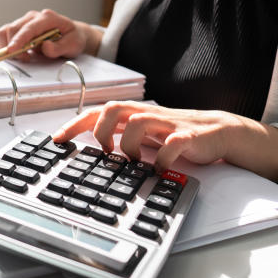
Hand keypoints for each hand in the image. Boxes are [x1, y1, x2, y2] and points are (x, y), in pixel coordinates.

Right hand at [0, 9, 101, 60]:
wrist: (72, 35)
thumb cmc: (73, 38)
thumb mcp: (73, 45)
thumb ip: (59, 47)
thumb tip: (45, 47)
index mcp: (47, 18)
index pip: (28, 28)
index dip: (18, 40)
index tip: (11, 51)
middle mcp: (33, 17)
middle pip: (13, 29)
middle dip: (13, 47)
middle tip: (25, 58)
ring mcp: (25, 21)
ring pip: (5, 31)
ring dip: (8, 46)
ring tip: (23, 56)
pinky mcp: (19, 28)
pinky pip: (4, 34)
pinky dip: (5, 45)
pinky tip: (18, 51)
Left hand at [51, 101, 277, 182]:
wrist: (220, 132)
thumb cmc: (176, 135)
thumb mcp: (143, 135)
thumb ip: (120, 137)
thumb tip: (90, 149)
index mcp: (135, 115)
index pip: (98, 111)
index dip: (76, 123)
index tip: (57, 139)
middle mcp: (148, 115)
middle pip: (114, 108)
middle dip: (101, 129)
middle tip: (103, 151)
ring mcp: (168, 123)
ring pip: (139, 121)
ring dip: (129, 144)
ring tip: (131, 162)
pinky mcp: (189, 136)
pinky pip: (173, 143)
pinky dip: (162, 157)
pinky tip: (158, 169)